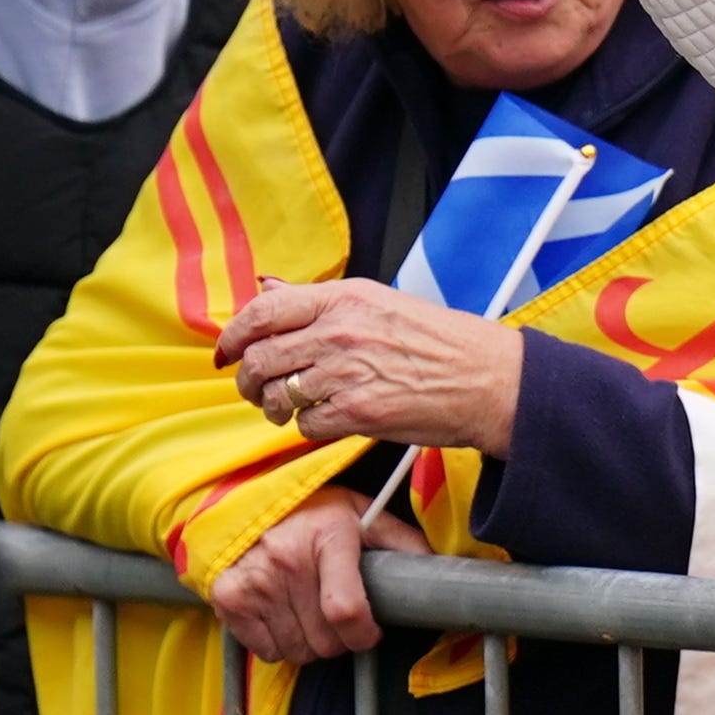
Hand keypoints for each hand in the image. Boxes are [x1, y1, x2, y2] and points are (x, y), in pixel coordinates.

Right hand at [207, 485, 424, 663]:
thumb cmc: (312, 512)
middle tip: (338, 617)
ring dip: (311, 643)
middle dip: (341, 640)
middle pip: (325, 641)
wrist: (246, 498)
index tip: (370, 631)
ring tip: (309, 611)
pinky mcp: (228, 597)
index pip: (345, 611)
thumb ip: (401, 544)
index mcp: (327, 536)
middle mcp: (286, 559)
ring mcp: (254, 580)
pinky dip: (279, 643)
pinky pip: (266, 651)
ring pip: (298, 651)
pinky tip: (283, 614)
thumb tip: (442, 572)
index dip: (364, 634)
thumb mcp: (361, 516)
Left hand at [215, 277, 525, 457]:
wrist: (487, 379)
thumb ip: (317, 299)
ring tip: (288, 408)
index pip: (263, 312)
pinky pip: (305, 425)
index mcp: (343, 298)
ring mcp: (346, 374)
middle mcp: (338, 332)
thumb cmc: (439, 341)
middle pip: (259, 358)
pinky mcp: (356, 414)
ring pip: (275, 395)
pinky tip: (327, 419)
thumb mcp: (377, 301)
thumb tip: (266, 288)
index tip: (227, 350)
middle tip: (255, 387)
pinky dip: (308, 427)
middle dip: (247, 379)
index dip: (233, 334)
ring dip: (273, 407)